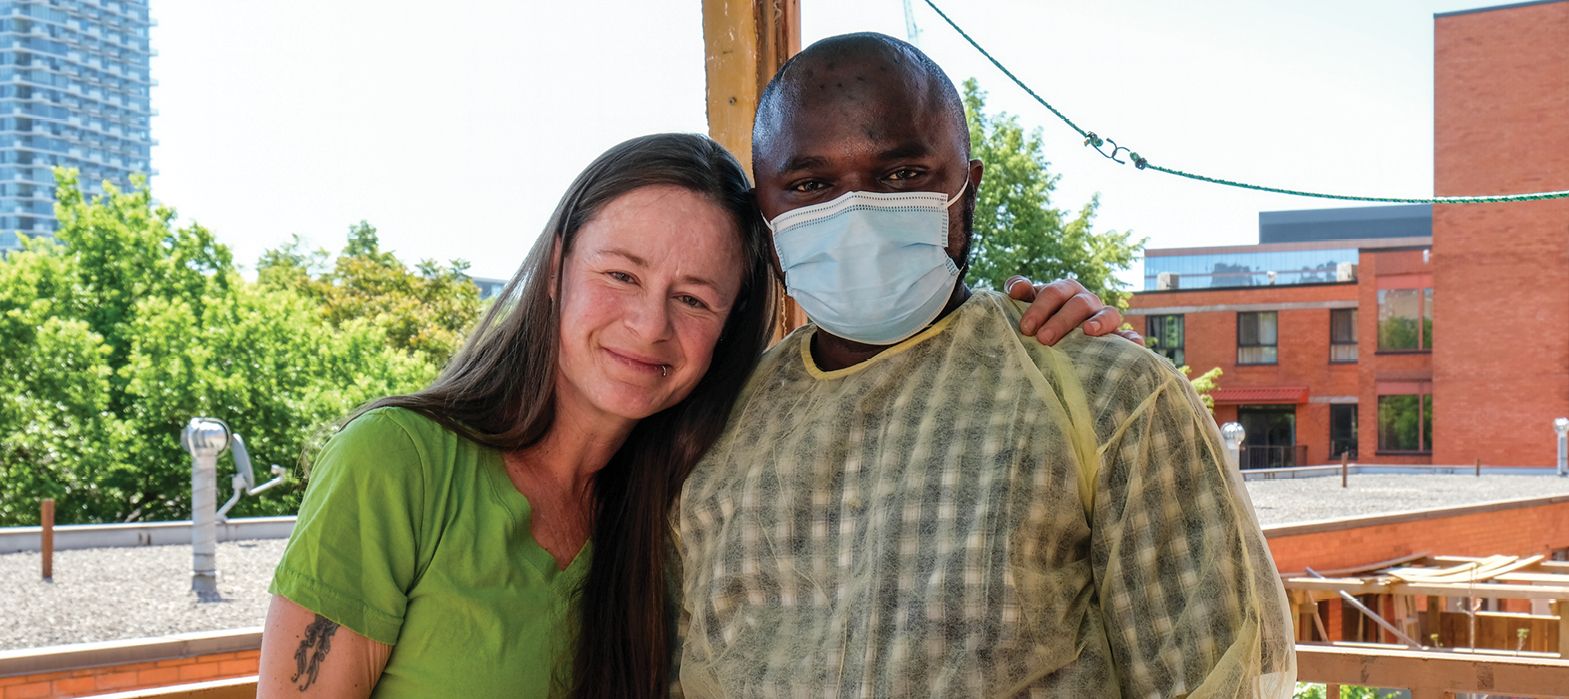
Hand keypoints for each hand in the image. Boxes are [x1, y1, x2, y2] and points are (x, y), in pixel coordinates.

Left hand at [1006, 276, 1142, 345]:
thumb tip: (1016, 289)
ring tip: (1088, 332)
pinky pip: (1129, 336)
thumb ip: (1020, 290)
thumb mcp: (1029, 303)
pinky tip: (1133, 346)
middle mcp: (1087, 300)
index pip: (1054, 293)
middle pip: (1078, 304)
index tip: (1026, 328)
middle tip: (1043, 339)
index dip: (1040, 307)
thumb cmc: (1041, 317)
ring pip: (1108, 313)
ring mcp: (1104, 317)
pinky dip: (1132, 339)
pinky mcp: (1117, 336)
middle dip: (1061, 320)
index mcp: (1066, 290)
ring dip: (1100, 321)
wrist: (1058, 337)